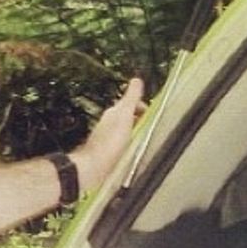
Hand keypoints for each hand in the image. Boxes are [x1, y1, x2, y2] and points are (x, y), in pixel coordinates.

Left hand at [70, 77, 144, 192]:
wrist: (94, 167)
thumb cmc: (109, 144)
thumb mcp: (124, 116)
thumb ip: (131, 98)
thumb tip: (136, 80)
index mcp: (114, 113)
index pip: (131, 103)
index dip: (143, 106)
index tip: (151, 111)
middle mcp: (109, 123)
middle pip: (128, 116)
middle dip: (140, 118)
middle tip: (150, 124)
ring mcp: (108, 137)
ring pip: (125, 129)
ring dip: (135, 131)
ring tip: (143, 136)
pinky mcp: (108, 151)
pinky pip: (122, 142)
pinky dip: (130, 142)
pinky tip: (133, 149)